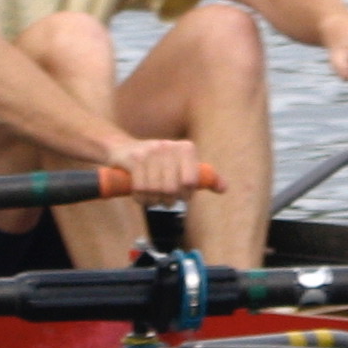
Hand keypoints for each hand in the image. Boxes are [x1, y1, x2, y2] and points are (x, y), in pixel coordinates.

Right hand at [102, 137, 220, 205]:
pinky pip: (140, 188)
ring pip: (156, 190)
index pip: (191, 181)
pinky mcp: (133, 159)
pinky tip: (141, 197)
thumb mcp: (182, 164)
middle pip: (173, 188)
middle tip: (166, 200)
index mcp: (185, 148)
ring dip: (154, 201)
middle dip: (169, 200)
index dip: (186, 194)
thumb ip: (203, 176)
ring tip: (153, 199)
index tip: (181, 196)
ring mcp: (149, 152)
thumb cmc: (158, 161)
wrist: (123, 147)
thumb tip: (224, 188)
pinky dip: (141, 199)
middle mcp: (168, 146)